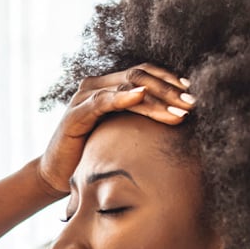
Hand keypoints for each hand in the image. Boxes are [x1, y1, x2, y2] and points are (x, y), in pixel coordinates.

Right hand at [38, 64, 195, 193]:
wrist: (56, 175)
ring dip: (157, 98)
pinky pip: (103, 101)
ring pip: (127, 87)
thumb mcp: (121, 134)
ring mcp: (84, 97)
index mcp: (108, 86)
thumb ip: (140, 121)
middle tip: (193, 104)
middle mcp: (95, 86)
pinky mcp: (75, 114)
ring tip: (179, 111)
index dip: (169, 80)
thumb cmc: (91, 156)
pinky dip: (124, 98)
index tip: (193, 93)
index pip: (144, 73)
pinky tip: (142, 97)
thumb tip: (180, 120)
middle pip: (139, 76)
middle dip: (169, 90)